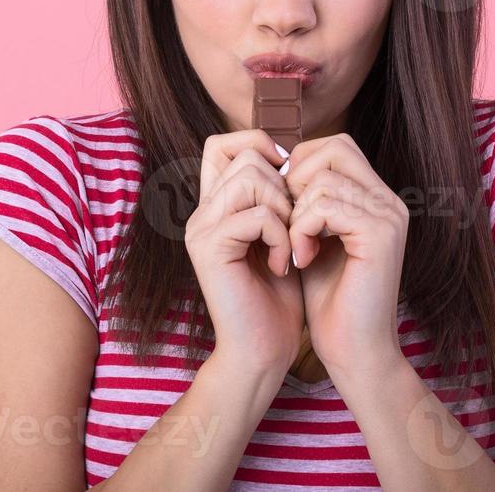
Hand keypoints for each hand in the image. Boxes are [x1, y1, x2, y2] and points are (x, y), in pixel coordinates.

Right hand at [183, 130, 304, 376]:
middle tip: (293, 226)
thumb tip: (291, 156)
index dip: (258, 144)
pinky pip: (257, 215)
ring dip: (284, 209)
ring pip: (250, 177)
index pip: (222, 143)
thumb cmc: (278, 297)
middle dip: (283, 185)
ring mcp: (200, 228)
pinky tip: (281, 265)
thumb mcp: (281, 234)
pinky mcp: (208, 248)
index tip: (289, 178)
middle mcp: (201, 213)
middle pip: (244, 156)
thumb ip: (276, 197)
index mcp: (215, 206)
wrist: (262, 350)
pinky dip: (281, 237)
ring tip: (289, 244)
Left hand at [283, 133, 409, 381]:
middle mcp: (389, 201)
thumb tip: (281, 167)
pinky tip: (302, 259)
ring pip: (322, 179)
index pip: (335, 146)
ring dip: (295, 213)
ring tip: (295, 248)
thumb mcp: (313, 238)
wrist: (354, 351)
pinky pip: (324, 205)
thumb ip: (306, 202)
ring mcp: (389, 215)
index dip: (300, 166)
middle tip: (288, 222)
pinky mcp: (380, 235)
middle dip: (296, 180)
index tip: (285, 209)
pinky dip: (301, 229)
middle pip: (333, 148)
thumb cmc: (330, 301)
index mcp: (377, 199)